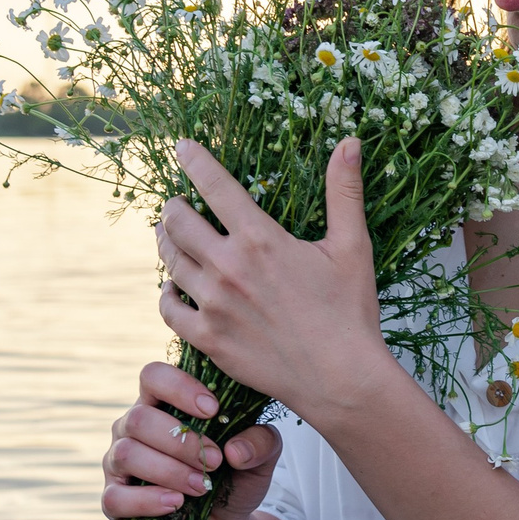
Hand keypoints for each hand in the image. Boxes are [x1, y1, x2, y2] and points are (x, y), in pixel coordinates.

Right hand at [100, 360, 282, 519]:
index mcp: (164, 403)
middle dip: (181, 442)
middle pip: (139, 418)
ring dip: (169, 471)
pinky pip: (115, 497)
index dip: (179, 387)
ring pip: (127, 454)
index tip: (212, 409)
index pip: (154, 376)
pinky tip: (176, 504)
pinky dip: (147, 501)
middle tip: (216, 461)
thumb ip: (262, 442)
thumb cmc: (237, 476)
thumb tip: (236, 449)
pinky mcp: (113, 499)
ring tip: (202, 486)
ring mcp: (119, 462)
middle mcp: (134, 426)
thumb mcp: (261, 458)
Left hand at [153, 137, 389, 422]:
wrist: (340, 378)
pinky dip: (166, 294)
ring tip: (169, 236)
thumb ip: (344, 191)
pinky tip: (173, 289)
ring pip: (171, 263)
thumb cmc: (350, 311)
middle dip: (173, 207)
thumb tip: (350, 141)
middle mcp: (229, 267)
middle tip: (176, 204)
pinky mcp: (208, 339)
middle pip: (178, 223)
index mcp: (261, 239)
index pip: (215, 186)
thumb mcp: (351, 246)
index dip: (195, 161)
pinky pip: (169, 309)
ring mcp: (214, 305)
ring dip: (167, 244)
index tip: (182, 146)